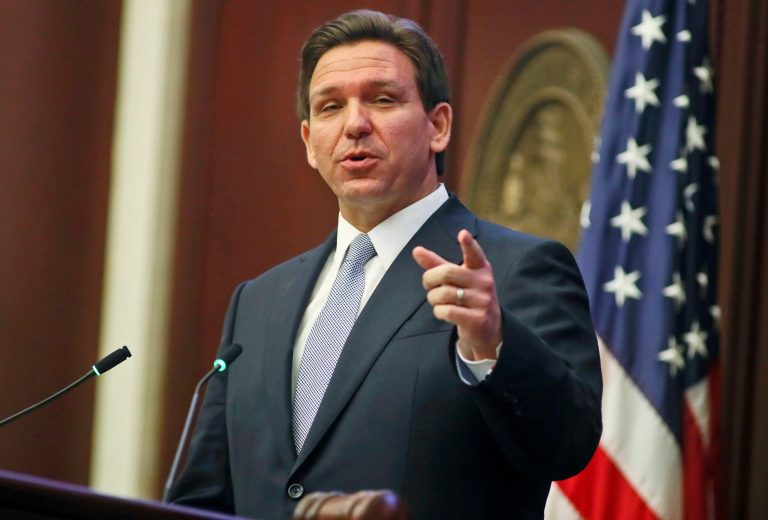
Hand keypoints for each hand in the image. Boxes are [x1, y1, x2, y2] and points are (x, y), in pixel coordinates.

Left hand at [412, 229, 501, 360]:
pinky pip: (446, 311)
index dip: (468, 244)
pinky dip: (438, 312)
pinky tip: (443, 312)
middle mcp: (485, 282)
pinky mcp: (478, 319)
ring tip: (438, 301)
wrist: (487, 328)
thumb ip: (437, 264)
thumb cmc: (467, 297)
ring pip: (443, 293)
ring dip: (433, 298)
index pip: (475, 254)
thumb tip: (416, 250)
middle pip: (447, 273)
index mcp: (481, 268)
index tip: (462, 234)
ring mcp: (483, 301)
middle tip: (428, 285)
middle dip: (429, 279)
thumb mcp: (456, 279)